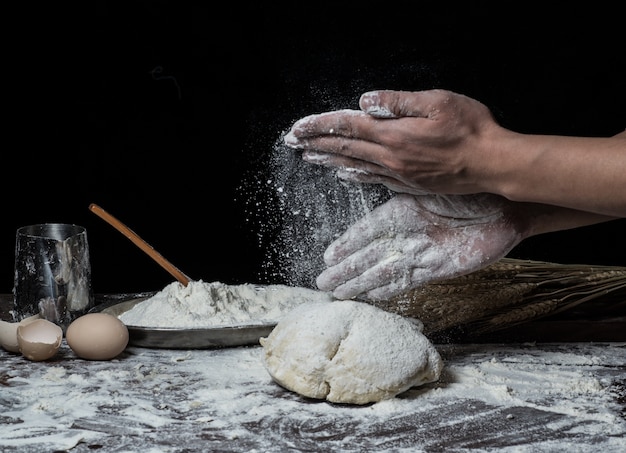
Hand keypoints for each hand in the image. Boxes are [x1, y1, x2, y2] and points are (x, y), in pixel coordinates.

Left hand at [284, 89, 503, 195]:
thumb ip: (398, 102)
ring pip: (355, 165)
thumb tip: (365, 101)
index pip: (347, 128)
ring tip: (309, 157)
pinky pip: (374, 180)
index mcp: (394, 136)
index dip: (319, 126)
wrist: (492, 164)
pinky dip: (355, 176)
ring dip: (329, 161)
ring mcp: (399, 174)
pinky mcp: (410, 183)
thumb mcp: (437, 102)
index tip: (297, 128)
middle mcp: (391, 158)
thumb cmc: (471, 129)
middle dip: (315, 144)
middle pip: (345, 149)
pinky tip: (345, 175)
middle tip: (292, 142)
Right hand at [316, 193, 525, 300]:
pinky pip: (408, 281)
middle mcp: (408, 233)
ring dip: (361, 283)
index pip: (367, 230)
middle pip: (370, 255)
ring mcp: (422, 252)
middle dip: (346, 269)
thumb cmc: (471, 190)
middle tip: (323, 283)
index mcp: (403, 211)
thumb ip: (403, 195)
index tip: (328, 256)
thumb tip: (370, 183)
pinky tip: (372, 295)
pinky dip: (390, 289)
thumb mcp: (430, 188)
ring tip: (339, 293)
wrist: (506, 209)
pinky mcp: (439, 268)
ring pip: (384, 271)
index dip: (347, 244)